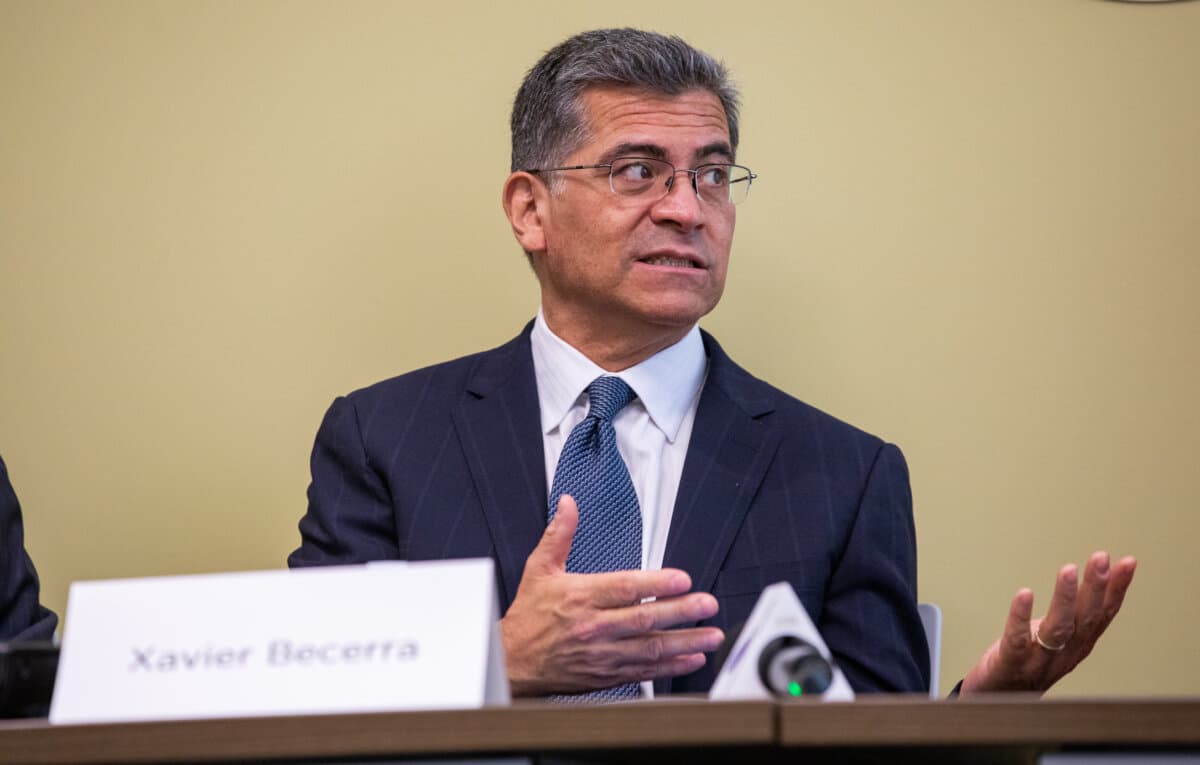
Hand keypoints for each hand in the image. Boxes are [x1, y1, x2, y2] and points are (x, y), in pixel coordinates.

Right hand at [499, 495, 723, 696]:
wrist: (513, 661)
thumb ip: (559, 535)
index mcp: (580, 596)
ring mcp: (602, 653)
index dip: (656, 583)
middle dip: (681, 611)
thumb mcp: (539, 569)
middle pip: (644, 618)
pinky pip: (644, 671)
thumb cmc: (528, 616)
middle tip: (707, 604)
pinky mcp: (606, 674)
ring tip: (710, 635)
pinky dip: (670, 667)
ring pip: (650, 647)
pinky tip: (691, 659)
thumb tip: (568, 504)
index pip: (624, 588)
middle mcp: (594, 626)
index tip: (683, 579)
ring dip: (684, 642)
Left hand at [960, 551, 1135, 693]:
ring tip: (1069, 570)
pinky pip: (1017, 639)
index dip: (1117, 589)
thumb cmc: (1026, 662)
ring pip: (1058, 629)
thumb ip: (1073, 613)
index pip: (1103, 615)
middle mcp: (1064, 654)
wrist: (997, 700)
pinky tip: (1024, 594)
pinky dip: (1020, 617)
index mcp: (1078, 645)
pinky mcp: (1010, 663)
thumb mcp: (1056, 636)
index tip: (1128, 562)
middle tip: (1101, 558)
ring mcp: (1038, 661)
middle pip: (1085, 619)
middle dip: (1096, 587)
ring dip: (1065, 599)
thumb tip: (1093, 579)